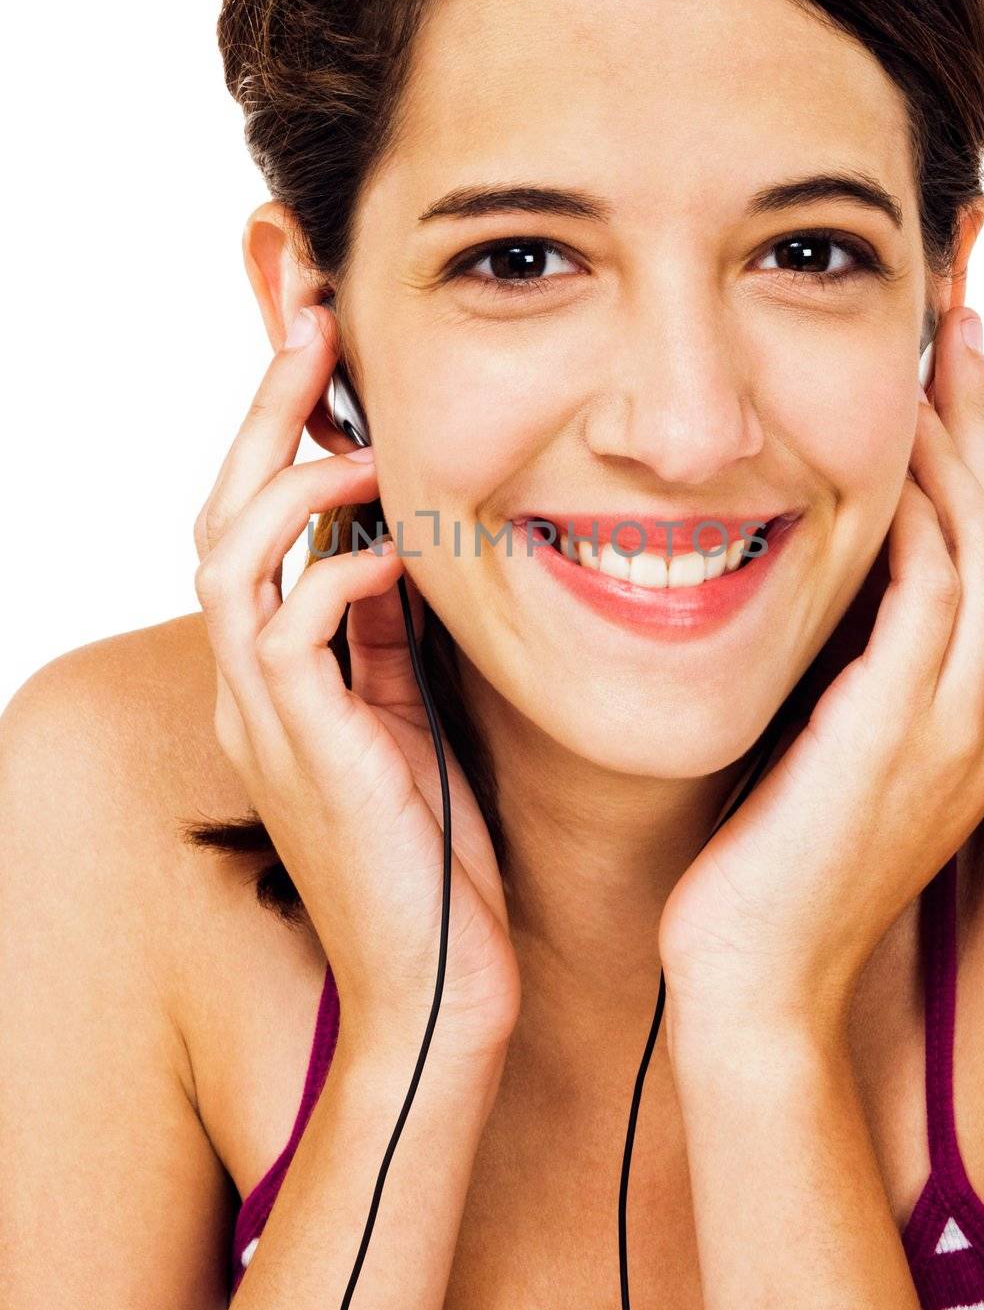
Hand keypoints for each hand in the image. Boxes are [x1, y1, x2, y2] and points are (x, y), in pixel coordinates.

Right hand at [193, 303, 520, 1068]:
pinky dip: (338, 573)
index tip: (324, 354)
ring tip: (362, 432)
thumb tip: (403, 545)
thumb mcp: (412, 716)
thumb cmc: (437, 857)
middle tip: (313, 325)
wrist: (440, 984)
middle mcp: (252, 685)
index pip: (251, 528)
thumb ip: (389, 637)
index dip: (278, 437)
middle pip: (217, 515)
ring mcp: (266, 716)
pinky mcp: (303, 747)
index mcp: (278, 675)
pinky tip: (397, 557)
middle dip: (263, 414)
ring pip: (225, 553)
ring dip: (292, 477)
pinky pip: (286, 628)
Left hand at [658, 308, 983, 1035]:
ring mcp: (960, 727)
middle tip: (959, 323)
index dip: (969, 460)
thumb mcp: (818, 747)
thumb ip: (838, 668)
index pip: (980, 558)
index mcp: (972, 719)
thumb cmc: (763, 863)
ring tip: (935, 354)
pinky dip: (914, 520)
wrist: (753, 978)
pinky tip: (881, 457)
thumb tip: (803, 576)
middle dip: (981, 420)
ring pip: (978, 545)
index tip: (938, 381)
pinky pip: (927, 596)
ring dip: (957, 443)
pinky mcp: (905, 734)